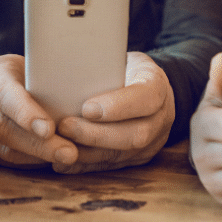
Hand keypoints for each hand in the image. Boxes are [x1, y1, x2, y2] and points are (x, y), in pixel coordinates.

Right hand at [0, 54, 77, 166]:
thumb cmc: (21, 70)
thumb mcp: (31, 61)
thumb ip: (47, 73)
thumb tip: (80, 88)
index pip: (4, 94)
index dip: (24, 112)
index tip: (48, 129)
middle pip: (3, 128)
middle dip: (37, 144)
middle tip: (69, 152)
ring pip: (6, 149)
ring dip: (40, 157)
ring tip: (70, 159)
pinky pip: (10, 159)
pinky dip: (37, 161)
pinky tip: (60, 161)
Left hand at [54, 52, 174, 172]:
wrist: (144, 85)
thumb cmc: (123, 66)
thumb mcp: (119, 55)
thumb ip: (101, 60)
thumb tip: (64, 59)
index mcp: (158, 85)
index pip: (146, 97)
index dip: (118, 106)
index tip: (87, 107)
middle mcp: (161, 117)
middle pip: (136, 134)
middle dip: (97, 134)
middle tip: (65, 126)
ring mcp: (153, 142)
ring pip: (123, 155)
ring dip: (88, 153)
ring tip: (59, 145)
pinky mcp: (138, 158)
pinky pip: (112, 166)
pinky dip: (86, 165)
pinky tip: (64, 163)